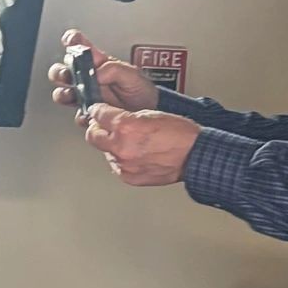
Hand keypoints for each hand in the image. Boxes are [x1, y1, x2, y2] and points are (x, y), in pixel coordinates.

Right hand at [48, 30, 158, 114]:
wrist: (148, 113)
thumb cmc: (141, 90)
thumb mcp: (132, 74)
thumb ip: (114, 69)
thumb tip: (97, 73)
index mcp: (98, 62)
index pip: (79, 46)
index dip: (71, 40)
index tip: (69, 42)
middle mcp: (88, 78)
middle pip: (63, 70)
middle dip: (60, 72)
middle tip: (69, 76)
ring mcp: (87, 96)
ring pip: (63, 93)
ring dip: (64, 94)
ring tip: (74, 96)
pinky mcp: (90, 114)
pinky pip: (77, 115)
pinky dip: (80, 115)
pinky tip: (89, 113)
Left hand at [84, 105, 200, 186]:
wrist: (194, 155)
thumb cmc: (179, 134)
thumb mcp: (150, 113)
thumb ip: (125, 116)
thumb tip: (111, 117)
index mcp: (125, 127)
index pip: (97, 114)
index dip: (99, 110)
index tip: (99, 111)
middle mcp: (121, 147)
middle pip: (93, 136)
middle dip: (98, 129)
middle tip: (106, 126)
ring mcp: (125, 164)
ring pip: (105, 151)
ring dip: (112, 146)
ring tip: (130, 142)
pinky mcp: (130, 177)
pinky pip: (116, 166)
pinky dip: (121, 160)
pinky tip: (134, 154)